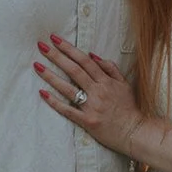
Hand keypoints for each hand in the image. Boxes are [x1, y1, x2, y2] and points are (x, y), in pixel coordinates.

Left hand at [35, 34, 145, 155]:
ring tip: (37, 66)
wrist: (134, 132)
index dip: (69, 48)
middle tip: (41, 46)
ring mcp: (92, 107)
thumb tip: (92, 55)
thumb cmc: (129, 108)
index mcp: (106, 81)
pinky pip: (68, 110)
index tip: (55, 39)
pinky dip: (55, 102)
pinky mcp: (87, 121)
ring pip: (68, 88)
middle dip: (56, 56)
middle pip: (74, 70)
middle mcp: (98, 91)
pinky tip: (43, 93)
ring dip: (51, 76)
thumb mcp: (124, 84)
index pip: (84, 60)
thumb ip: (110, 68)